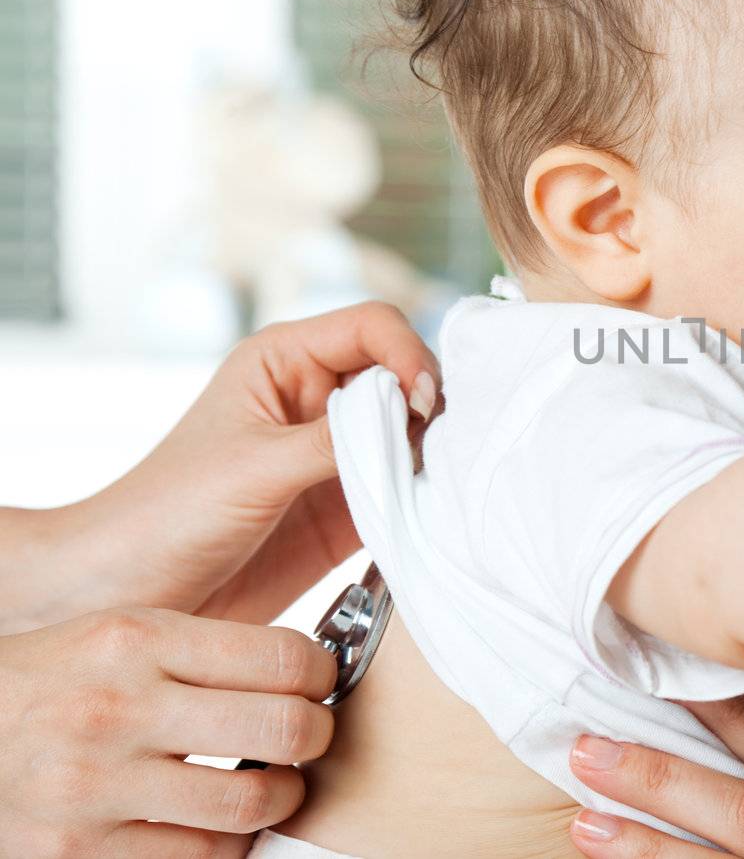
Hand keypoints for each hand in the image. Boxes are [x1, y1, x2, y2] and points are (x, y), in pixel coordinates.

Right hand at [0, 607, 336, 857]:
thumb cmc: (55, 681)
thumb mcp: (121, 634)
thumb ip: (207, 650)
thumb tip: (308, 672)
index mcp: (136, 642)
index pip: (283, 658)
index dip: (322, 674)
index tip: (319, 683)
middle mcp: (116, 709)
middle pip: (282, 730)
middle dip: (315, 737)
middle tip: (308, 737)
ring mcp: (94, 785)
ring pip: (249, 805)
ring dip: (281, 799)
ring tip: (274, 785)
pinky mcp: (75, 852)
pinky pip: (198, 858)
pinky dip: (228, 845)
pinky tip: (222, 823)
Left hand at [5, 302, 439, 629]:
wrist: (132, 594)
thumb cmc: (167, 514)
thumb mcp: (256, 466)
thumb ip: (339, 439)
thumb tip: (417, 419)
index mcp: (284, 360)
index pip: (373, 327)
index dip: (408, 355)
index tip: (420, 402)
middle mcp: (318, 399)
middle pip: (404, 375)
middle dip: (428, 406)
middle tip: (433, 449)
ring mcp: (336, 455)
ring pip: (415, 434)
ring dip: (431, 455)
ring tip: (432, 484)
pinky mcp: (349, 508)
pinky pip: (405, 489)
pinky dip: (424, 498)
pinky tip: (426, 513)